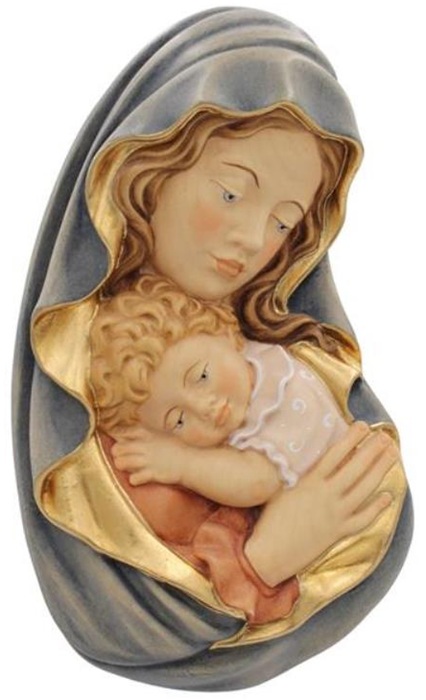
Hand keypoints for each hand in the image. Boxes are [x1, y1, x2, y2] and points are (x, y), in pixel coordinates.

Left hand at [112, 426, 183, 485]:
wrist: (189, 462)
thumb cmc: (175, 447)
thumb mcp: (160, 434)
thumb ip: (145, 433)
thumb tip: (130, 432)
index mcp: (146, 433)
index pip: (122, 432)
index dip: (118, 437)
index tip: (120, 441)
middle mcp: (144, 445)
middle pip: (117, 448)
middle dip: (117, 454)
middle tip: (122, 457)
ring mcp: (147, 460)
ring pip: (120, 463)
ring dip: (122, 466)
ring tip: (129, 467)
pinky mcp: (151, 474)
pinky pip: (133, 478)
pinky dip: (133, 479)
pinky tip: (138, 478)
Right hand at [245, 422, 398, 585]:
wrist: (269, 553)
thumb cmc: (268, 519)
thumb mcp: (277, 488)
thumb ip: (293, 471)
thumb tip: (301, 453)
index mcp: (310, 482)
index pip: (336, 454)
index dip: (351, 439)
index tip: (362, 426)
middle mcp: (326, 496)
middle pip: (356, 469)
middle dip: (373, 451)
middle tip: (385, 438)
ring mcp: (335, 515)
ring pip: (365, 489)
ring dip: (380, 471)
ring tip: (392, 456)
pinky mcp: (338, 532)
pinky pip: (363, 519)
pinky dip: (377, 508)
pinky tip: (387, 497)